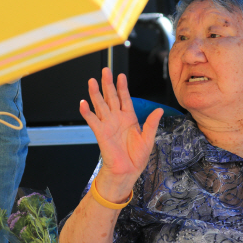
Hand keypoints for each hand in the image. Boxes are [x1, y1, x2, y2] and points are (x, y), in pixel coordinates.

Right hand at [80, 68, 162, 187]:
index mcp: (129, 118)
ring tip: (92, 82)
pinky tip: (83, 103)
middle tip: (105, 70)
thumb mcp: (148, 139)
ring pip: (100, 105)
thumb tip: (159, 110)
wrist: (127, 171)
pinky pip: (92, 120)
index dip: (122, 87)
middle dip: (108, 84)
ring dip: (95, 93)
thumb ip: (151, 123)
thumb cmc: (137, 157)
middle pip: (111, 97)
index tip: (121, 76)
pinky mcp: (100, 133)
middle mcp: (117, 118)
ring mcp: (108, 124)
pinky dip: (87, 112)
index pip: (125, 98)